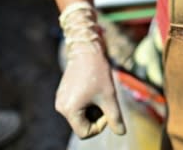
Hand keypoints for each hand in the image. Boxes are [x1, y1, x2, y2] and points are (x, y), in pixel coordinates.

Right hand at [55, 3, 125, 138]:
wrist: (86, 49)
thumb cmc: (98, 72)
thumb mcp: (109, 96)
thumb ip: (115, 117)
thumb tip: (121, 133)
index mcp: (69, 110)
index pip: (85, 133)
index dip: (100, 125)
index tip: (108, 109)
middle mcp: (61, 107)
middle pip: (82, 124)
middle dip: (96, 115)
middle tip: (105, 98)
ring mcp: (60, 100)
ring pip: (80, 115)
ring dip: (93, 108)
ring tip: (99, 91)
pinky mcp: (63, 93)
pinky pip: (77, 105)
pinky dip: (87, 101)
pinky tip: (92, 87)